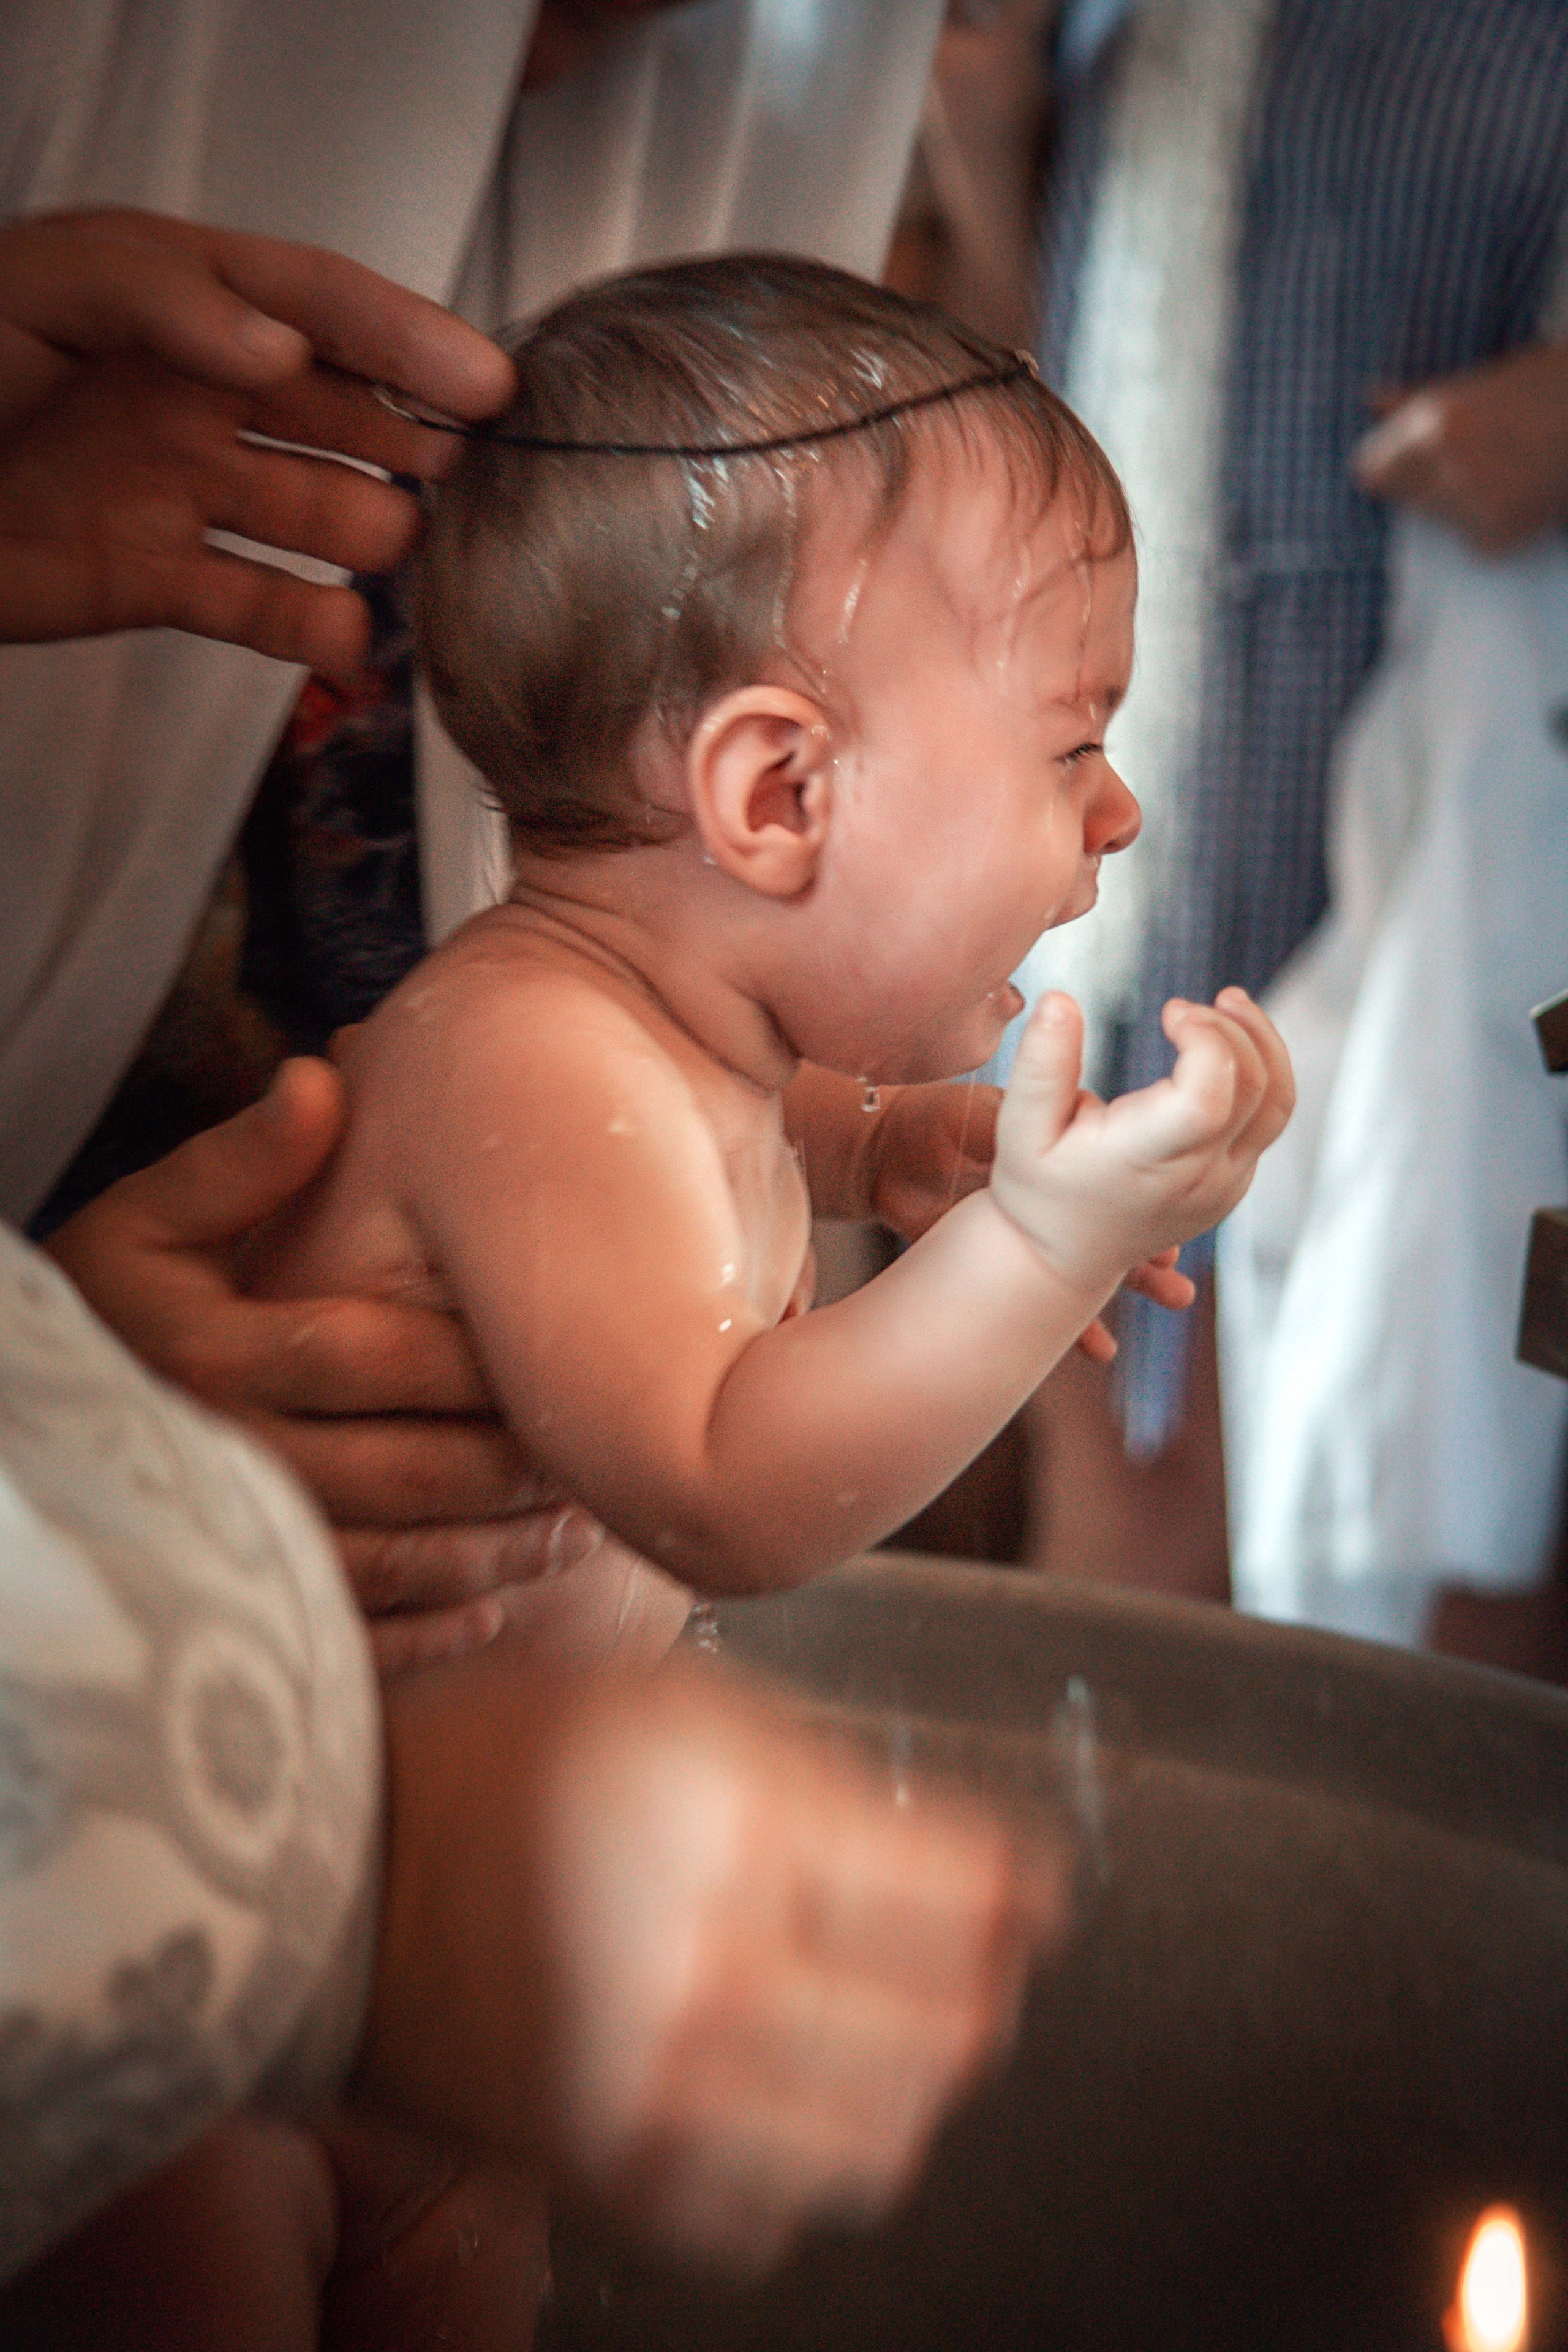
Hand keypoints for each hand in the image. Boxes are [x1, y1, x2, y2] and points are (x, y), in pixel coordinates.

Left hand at [0, 208, 513, 673]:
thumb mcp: (43, 289)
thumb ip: (164, 299)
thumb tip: (280, 351)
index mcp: (180, 305)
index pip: (319, 304)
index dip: (407, 337)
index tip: (485, 383)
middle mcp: (197, 394)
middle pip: (342, 410)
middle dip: (417, 437)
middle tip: (481, 471)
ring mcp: (184, 489)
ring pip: (319, 512)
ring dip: (374, 533)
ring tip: (409, 551)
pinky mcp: (160, 577)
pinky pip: (260, 606)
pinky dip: (310, 631)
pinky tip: (345, 643)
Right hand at [46, 1059, 604, 1669]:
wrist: (31, 1423)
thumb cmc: (110, 1305)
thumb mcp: (145, 1220)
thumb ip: (239, 1160)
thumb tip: (323, 1077)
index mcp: (205, 1354)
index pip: (364, 1354)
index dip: (468, 1353)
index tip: (555, 1338)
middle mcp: (222, 1460)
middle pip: (400, 1472)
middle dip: (510, 1462)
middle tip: (598, 1446)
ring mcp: (233, 1552)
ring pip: (394, 1563)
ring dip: (497, 1552)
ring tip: (580, 1525)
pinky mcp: (243, 1615)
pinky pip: (353, 1637)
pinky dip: (434, 1630)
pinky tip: (499, 1607)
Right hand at [357, 1651, 1065, 2274]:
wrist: (330, 1865)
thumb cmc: (500, 1756)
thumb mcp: (672, 1702)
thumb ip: (820, 1775)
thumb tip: (968, 1850)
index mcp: (734, 1824)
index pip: (959, 1890)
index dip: (1023, 1891)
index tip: (1039, 1893)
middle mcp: (708, 1965)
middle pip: (944, 2033)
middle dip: (986, 1994)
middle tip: (977, 1964)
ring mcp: (655, 2086)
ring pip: (875, 2146)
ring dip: (906, 2091)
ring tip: (887, 2039)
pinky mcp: (602, 2171)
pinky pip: (762, 2220)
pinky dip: (799, 2171)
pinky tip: (779, 2100)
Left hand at [865, 1079, 1192, 1358]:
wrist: (878, 1155)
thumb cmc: (932, 1119)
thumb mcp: (985, 1115)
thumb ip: (1029, 1120)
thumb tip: (1083, 1109)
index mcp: (1052, 1161)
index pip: (1110, 1185)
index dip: (1139, 1208)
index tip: (1167, 1228)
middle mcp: (1049, 1203)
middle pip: (1109, 1237)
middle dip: (1145, 1262)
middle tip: (1178, 1283)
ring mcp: (1026, 1238)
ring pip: (1082, 1275)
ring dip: (1122, 1293)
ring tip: (1164, 1307)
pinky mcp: (998, 1269)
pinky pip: (1035, 1306)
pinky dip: (1070, 1329)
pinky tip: (1103, 1350)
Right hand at [990, 988, 1293, 1298]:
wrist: (1062, 1258)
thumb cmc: (1037, 1190)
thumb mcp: (1019, 1128)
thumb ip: (1040, 1066)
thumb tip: (1059, 1000)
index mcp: (1145, 1162)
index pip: (1211, 1095)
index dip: (1206, 1038)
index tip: (1170, 1013)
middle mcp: (1197, 1178)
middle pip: (1255, 1086)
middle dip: (1230, 1028)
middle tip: (1184, 1008)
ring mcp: (1224, 1186)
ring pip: (1279, 1103)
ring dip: (1264, 1043)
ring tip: (1228, 1004)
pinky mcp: (1234, 1183)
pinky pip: (1270, 1119)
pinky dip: (1260, 1072)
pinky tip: (1222, 1047)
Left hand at [1351, 343, 1567, 553]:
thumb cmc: (1554, 386)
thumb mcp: (1489, 378)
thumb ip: (1421, 397)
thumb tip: (1374, 399)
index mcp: (1434, 421)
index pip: (1371, 471)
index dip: (1389, 469)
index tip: (1407, 467)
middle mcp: (1444, 465)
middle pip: (1404, 499)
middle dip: (1426, 487)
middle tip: (1474, 466)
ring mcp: (1470, 503)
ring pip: (1441, 521)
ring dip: (1461, 507)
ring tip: (1507, 474)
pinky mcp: (1497, 536)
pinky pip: (1476, 542)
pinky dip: (1494, 528)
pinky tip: (1524, 496)